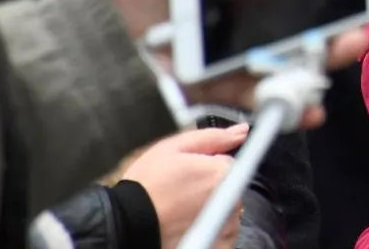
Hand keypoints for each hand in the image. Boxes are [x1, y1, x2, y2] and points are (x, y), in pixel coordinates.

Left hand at [103, 0, 368, 122]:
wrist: (89, 43)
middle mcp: (254, 16)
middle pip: (311, 19)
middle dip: (342, 22)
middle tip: (357, 25)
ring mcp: (245, 55)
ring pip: (297, 60)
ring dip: (324, 61)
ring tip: (334, 56)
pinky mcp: (229, 91)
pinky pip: (268, 99)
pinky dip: (293, 104)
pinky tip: (307, 104)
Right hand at [121, 126, 245, 247]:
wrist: (126, 223)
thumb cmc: (146, 185)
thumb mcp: (174, 148)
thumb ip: (213, 138)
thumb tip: (242, 131)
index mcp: (222, 172)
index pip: (228, 163)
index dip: (206, 165)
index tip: (188, 173)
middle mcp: (230, 199)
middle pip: (230, 186)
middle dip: (210, 185)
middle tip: (180, 190)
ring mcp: (225, 225)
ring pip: (227, 209)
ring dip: (211, 207)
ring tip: (181, 209)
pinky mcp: (217, 244)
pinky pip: (224, 233)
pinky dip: (212, 229)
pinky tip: (188, 224)